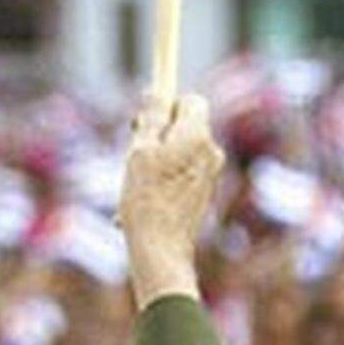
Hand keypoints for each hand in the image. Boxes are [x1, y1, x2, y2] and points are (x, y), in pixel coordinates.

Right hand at [119, 94, 224, 309]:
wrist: (161, 251)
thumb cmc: (147, 201)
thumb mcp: (140, 151)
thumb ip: (150, 117)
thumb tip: (155, 93)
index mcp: (197, 136)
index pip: (191, 100)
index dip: (167, 105)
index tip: (144, 120)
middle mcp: (210, 152)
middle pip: (184, 126)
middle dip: (157, 135)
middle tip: (134, 155)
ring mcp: (209, 175)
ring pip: (179, 152)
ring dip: (156, 161)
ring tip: (136, 185)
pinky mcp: (202, 195)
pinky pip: (180, 175)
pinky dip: (162, 181)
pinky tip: (143, 202)